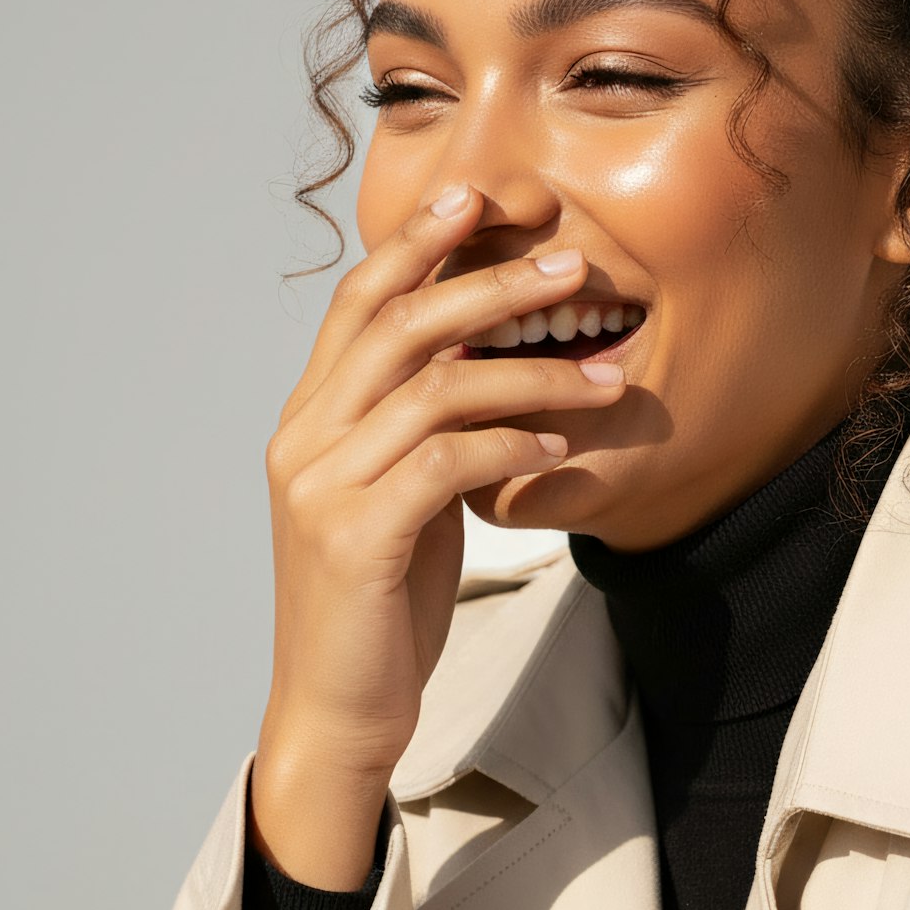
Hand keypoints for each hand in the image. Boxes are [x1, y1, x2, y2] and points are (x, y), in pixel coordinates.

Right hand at [249, 185, 623, 886]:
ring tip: (606, 373)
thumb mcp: (402, 498)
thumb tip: (490, 365)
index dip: (414, 244)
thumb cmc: (382, 606)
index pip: (356, 304)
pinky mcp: (356, 537)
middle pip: (397, 325)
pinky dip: (512, 443)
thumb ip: (423, 432)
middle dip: (488, 282)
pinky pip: (447, 462)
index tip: (476, 197)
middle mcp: (303, 439)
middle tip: (571, 264)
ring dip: (532, 372)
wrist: (337, 712)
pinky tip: (562, 444)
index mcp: (309, 421)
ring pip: (433, 388)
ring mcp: (322, 487)